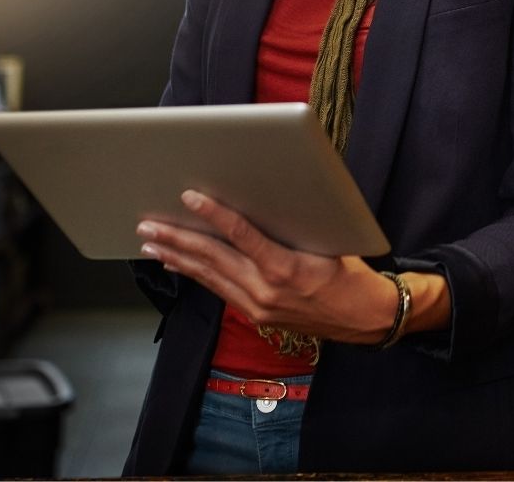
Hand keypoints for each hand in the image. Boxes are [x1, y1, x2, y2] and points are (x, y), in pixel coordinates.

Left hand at [136, 190, 400, 343]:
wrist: (366, 317)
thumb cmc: (351, 273)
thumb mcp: (327, 242)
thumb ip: (291, 226)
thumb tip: (262, 198)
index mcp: (284, 268)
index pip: (240, 235)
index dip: (213, 214)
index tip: (189, 197)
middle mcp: (265, 291)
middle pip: (212, 259)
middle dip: (176, 240)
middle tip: (147, 226)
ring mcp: (257, 307)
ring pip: (209, 276)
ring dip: (177, 258)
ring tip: (150, 243)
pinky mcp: (257, 315)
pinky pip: (219, 289)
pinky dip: (196, 274)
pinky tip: (178, 264)